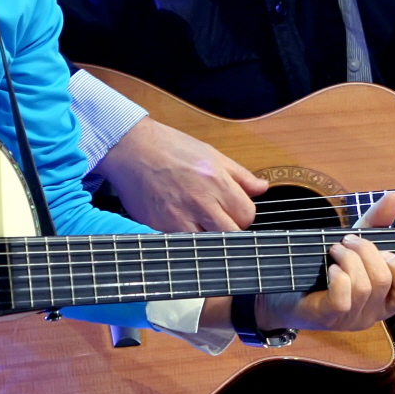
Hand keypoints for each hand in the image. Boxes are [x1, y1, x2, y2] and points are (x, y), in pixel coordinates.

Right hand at [98, 116, 268, 231]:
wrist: (132, 149)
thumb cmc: (171, 148)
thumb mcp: (212, 154)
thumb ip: (240, 175)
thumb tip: (262, 188)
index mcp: (217, 182)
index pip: (247, 215)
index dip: (244, 215)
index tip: (235, 212)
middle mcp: (200, 202)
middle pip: (232, 235)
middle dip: (231, 231)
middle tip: (220, 222)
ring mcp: (179, 218)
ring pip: (208, 245)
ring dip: (209, 239)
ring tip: (201, 226)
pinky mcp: (159, 228)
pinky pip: (182, 245)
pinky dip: (187, 243)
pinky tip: (183, 229)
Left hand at [258, 193, 394, 330]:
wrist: (284, 296)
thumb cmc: (325, 272)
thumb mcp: (355, 246)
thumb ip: (377, 223)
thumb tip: (394, 198)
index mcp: (385, 300)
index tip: (382, 250)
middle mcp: (372, 313)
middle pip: (384, 280)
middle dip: (367, 251)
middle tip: (348, 241)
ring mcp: (350, 319)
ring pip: (364, 286)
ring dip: (349, 258)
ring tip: (335, 250)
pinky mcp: (328, 317)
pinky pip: (343, 298)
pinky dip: (338, 277)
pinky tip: (330, 268)